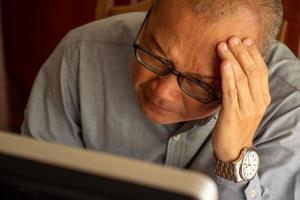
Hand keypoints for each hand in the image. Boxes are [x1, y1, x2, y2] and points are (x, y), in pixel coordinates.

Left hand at [212, 36, 270, 161]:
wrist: (234, 150)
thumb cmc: (237, 125)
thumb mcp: (245, 105)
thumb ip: (244, 89)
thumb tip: (235, 68)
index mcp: (263, 98)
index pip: (261, 70)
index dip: (253, 54)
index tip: (245, 41)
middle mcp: (258, 101)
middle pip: (252, 71)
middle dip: (242, 53)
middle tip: (232, 39)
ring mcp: (247, 108)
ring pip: (241, 79)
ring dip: (232, 60)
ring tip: (223, 46)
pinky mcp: (233, 113)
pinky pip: (231, 91)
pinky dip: (228, 76)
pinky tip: (224, 64)